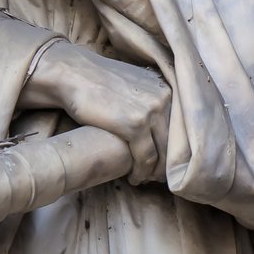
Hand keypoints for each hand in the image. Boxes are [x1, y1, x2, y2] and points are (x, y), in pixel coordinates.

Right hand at [23, 40, 170, 183]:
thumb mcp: (133, 85)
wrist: (73, 74)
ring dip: (154, 172)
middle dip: (167, 164)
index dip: (174, 150)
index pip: (180, 128)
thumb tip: (156, 119)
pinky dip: (141, 172)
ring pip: (163, 153)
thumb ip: (149, 99)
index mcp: (166, 88)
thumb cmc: (97, 81)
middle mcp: (164, 97)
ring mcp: (151, 110)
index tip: (165, 164)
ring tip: (144, 179)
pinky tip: (134, 178)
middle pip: (175, 142)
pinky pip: (146, 157)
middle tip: (157, 178)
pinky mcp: (135, 125)